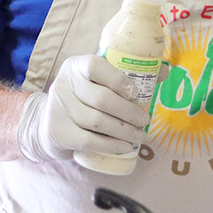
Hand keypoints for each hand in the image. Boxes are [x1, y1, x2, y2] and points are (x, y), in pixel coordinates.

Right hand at [16, 55, 150, 162]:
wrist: (48, 122)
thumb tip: (164, 71)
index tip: (136, 94)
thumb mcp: (96, 82)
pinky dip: (111, 145)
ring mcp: (57, 108)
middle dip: (130, 112)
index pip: (96, 66)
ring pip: (97, 121)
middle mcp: (63, 84)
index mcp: (76, 66)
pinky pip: (88, 141)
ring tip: (139, 136)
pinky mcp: (57, 131)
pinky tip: (125, 146)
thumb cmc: (82, 99)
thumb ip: (127, 76)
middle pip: (101, 98)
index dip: (119, 80)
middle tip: (145, 121)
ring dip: (125, 131)